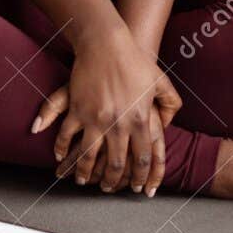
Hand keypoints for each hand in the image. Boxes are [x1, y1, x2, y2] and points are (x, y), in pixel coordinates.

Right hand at [31, 29, 181, 196]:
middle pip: (114, 164)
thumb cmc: (136, 61)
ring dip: (84, 172)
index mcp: (140, 120)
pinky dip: (62, 149)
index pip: (142, 159)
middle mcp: (118, 124)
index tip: (137, 187)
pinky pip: (67, 136)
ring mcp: (96, 118)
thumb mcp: (161, 82)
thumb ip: (170, 104)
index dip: (140, 177)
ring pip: (88, 156)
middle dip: (111, 181)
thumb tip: (168, 124)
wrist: (107, 43)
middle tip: (107, 188)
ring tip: (82, 180)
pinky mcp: (77, 109)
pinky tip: (61, 156)